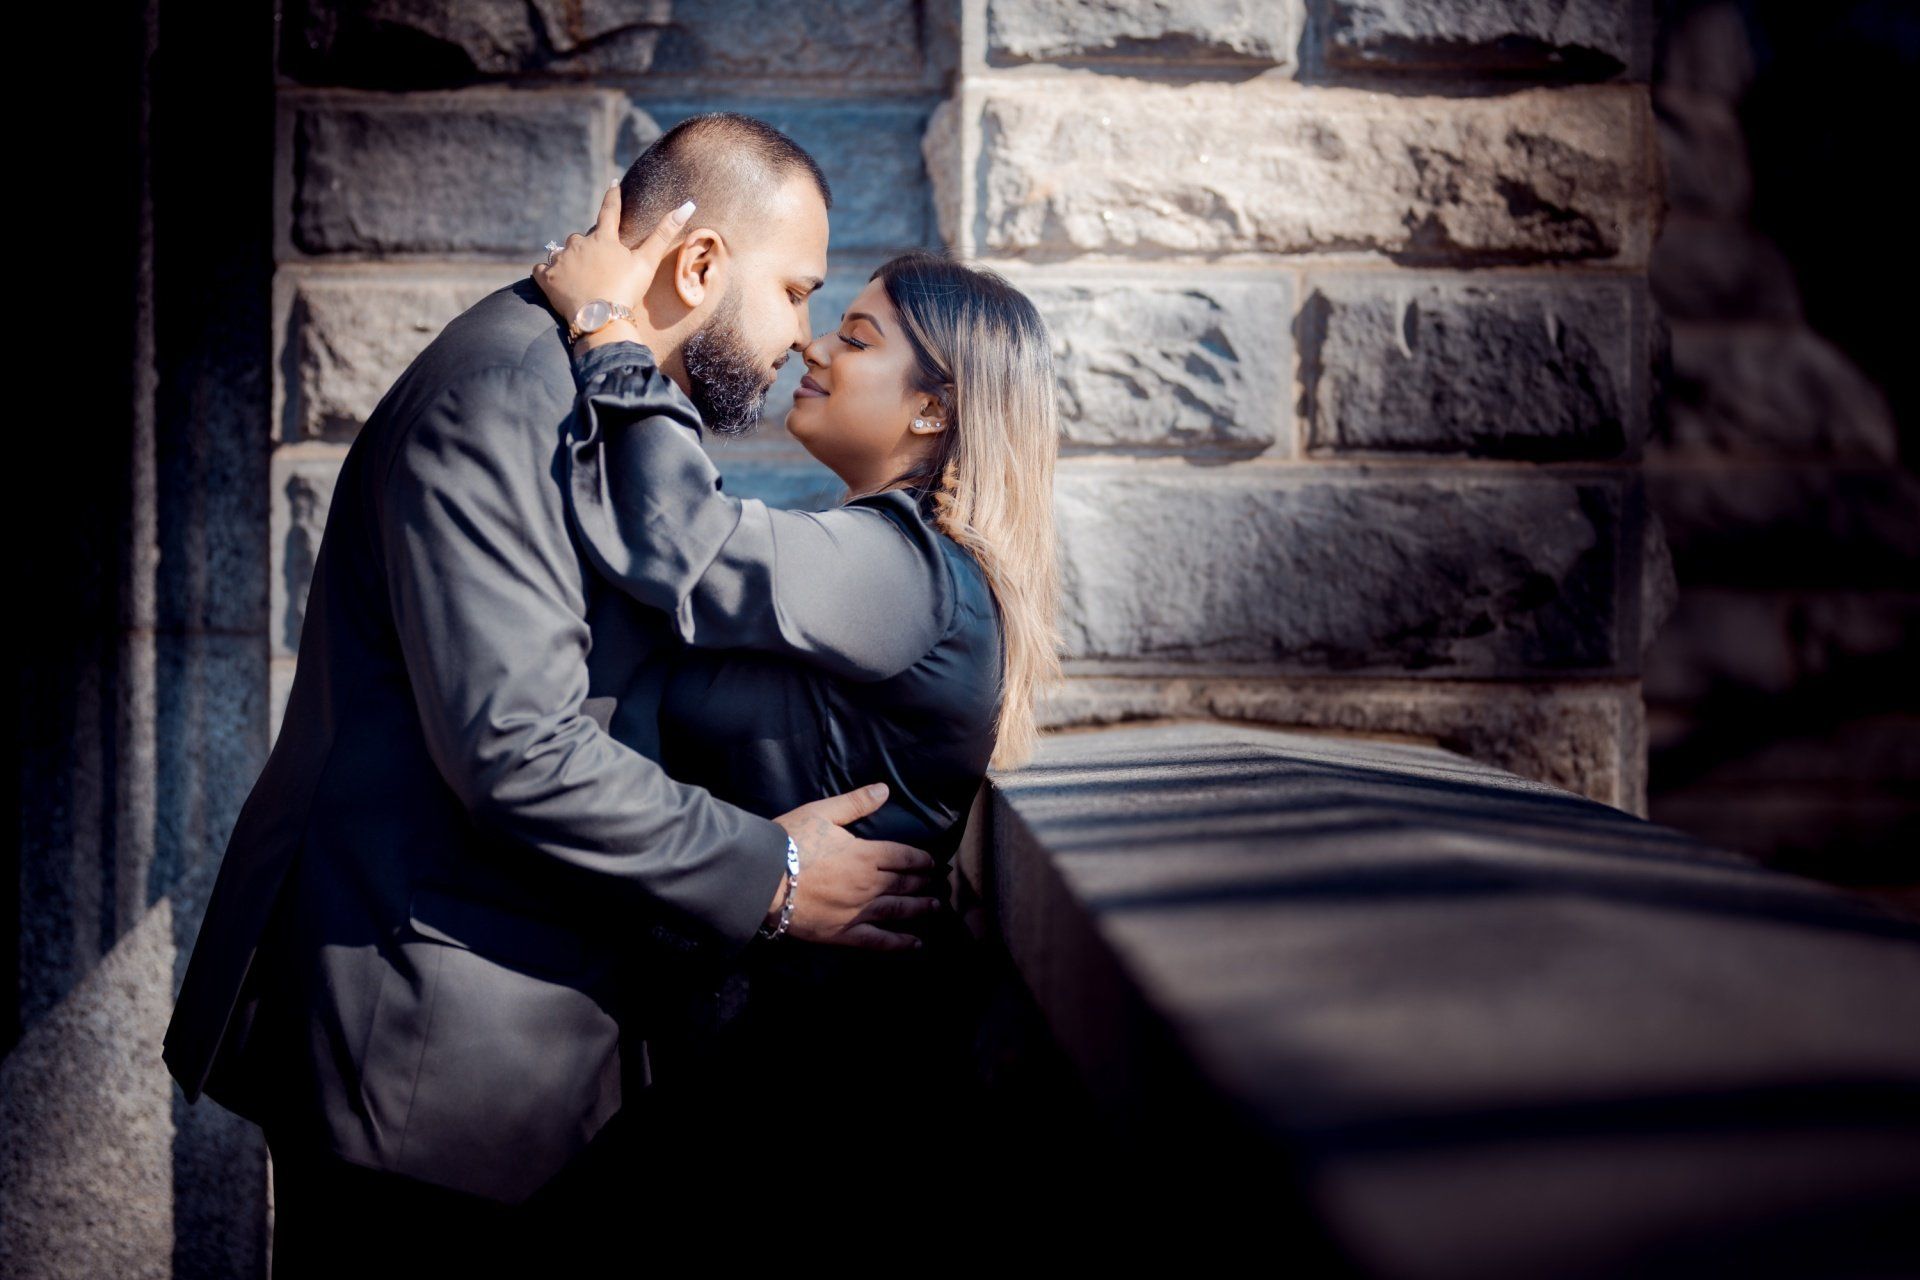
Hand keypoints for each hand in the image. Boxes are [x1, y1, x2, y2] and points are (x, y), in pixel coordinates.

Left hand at [532, 183, 692, 346]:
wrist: (600, 318)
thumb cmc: (626, 290)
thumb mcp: (647, 262)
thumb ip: (664, 233)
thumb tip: (688, 204)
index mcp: (604, 238)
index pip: (610, 209)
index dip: (613, 195)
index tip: (613, 182)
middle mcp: (579, 243)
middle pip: (582, 237)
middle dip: (588, 246)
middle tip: (597, 265)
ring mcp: (561, 260)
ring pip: (562, 252)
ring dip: (568, 258)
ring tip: (578, 275)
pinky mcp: (547, 278)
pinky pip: (541, 269)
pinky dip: (548, 273)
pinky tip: (555, 281)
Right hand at [771, 782, 943, 950]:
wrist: (762, 877)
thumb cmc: (790, 841)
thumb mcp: (823, 813)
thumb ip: (856, 803)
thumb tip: (885, 789)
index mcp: (866, 854)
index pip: (903, 857)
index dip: (920, 860)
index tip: (931, 863)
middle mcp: (868, 884)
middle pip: (904, 883)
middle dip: (923, 883)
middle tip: (936, 884)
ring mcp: (857, 911)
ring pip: (898, 910)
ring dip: (920, 908)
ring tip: (935, 907)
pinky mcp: (843, 933)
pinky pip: (878, 940)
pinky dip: (900, 943)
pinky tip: (916, 945)